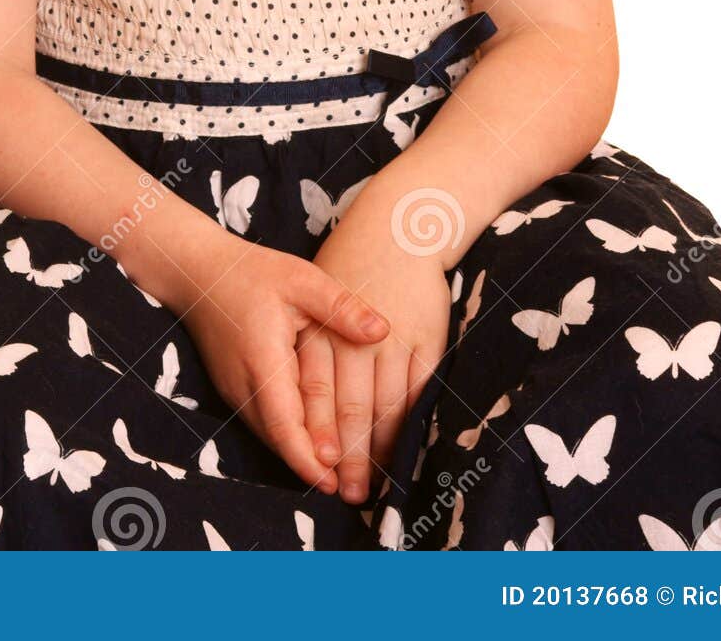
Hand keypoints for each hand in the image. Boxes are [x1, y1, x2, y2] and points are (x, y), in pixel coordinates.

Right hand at [179, 229, 391, 493]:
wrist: (198, 272)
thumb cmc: (253, 272)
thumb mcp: (302, 279)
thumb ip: (341, 307)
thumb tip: (383, 331)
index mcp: (263, 360)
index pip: (285, 425)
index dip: (307, 459)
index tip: (333, 482)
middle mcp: (244, 385)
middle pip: (279, 440)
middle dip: (311, 468)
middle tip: (350, 489)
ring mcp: (234, 390)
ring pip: (269, 436)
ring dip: (299, 456)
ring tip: (338, 474)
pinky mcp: (234, 389)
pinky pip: (263, 423)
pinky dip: (288, 438)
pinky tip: (312, 442)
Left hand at [299, 205, 451, 505]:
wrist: (398, 226)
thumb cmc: (350, 264)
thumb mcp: (309, 291)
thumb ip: (303, 348)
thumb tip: (293, 397)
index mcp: (324, 329)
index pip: (317, 393)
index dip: (317, 435)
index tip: (318, 470)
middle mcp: (359, 340)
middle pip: (353, 408)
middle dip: (350, 455)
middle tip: (349, 494)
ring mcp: (397, 340)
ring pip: (388, 405)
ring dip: (382, 448)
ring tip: (376, 483)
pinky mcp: (427, 338)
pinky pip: (418, 390)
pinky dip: (412, 422)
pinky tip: (406, 446)